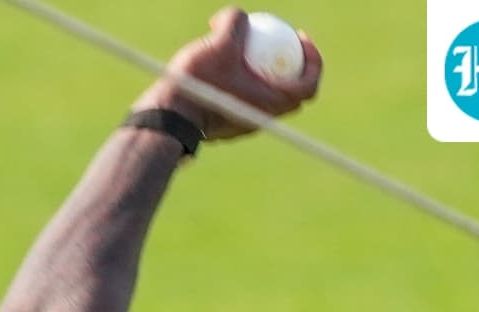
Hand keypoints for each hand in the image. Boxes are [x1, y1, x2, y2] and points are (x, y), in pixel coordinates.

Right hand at [131, 6, 322, 141]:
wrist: (166, 119)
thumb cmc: (199, 85)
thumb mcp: (219, 43)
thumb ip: (234, 22)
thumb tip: (238, 15)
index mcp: (272, 104)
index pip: (309, 84)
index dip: (313, 59)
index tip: (300, 39)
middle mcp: (261, 120)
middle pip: (288, 92)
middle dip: (290, 67)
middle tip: (279, 44)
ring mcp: (242, 127)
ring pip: (261, 97)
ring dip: (261, 75)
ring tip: (244, 52)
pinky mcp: (223, 128)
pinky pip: (240, 102)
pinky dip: (239, 84)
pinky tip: (219, 67)